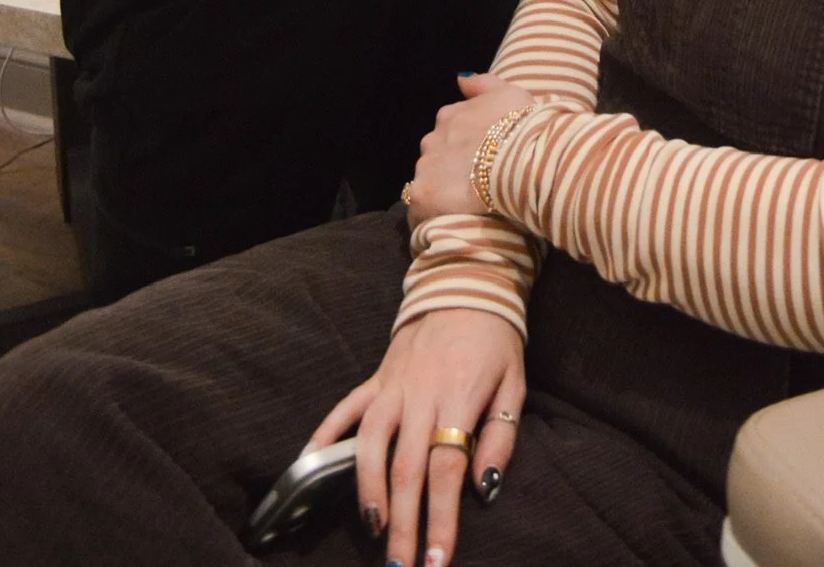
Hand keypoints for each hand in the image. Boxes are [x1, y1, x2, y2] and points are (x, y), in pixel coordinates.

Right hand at [309, 307, 523, 562]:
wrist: (466, 285)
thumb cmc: (495, 341)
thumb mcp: (514, 385)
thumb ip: (500, 437)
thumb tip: (485, 488)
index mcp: (460, 398)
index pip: (446, 469)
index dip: (441, 517)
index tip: (436, 559)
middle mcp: (421, 394)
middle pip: (406, 468)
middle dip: (403, 523)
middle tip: (400, 566)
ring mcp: (393, 385)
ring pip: (371, 443)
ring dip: (368, 490)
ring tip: (373, 529)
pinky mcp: (376, 377)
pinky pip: (345, 408)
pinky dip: (324, 435)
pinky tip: (309, 463)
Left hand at [404, 74, 533, 224]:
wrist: (522, 161)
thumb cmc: (522, 128)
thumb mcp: (510, 95)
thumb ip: (483, 84)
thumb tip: (460, 79)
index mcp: (450, 116)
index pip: (449, 132)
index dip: (466, 148)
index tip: (482, 161)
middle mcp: (431, 139)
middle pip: (436, 158)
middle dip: (450, 170)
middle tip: (475, 186)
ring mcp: (424, 168)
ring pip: (428, 184)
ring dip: (442, 194)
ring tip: (466, 209)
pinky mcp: (421, 196)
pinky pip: (420, 212)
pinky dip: (431, 218)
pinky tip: (451, 223)